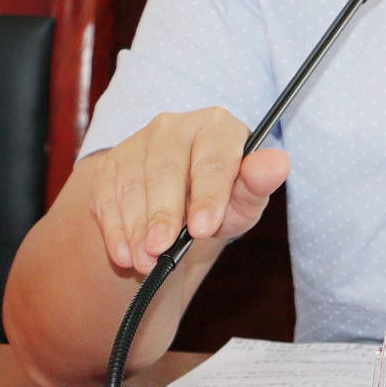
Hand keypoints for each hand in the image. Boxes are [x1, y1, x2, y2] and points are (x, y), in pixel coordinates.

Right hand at [88, 108, 290, 273]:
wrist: (179, 198)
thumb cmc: (221, 195)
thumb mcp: (244, 197)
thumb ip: (258, 183)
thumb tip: (278, 163)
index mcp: (216, 125)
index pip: (213, 160)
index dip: (208, 195)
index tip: (203, 228)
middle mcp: (174, 126)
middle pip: (166, 170)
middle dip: (163, 213)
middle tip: (161, 249)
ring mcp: (138, 142)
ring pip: (133, 184)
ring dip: (136, 227)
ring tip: (144, 260)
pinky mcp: (111, 163)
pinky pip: (107, 195)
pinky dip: (114, 228)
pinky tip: (124, 254)